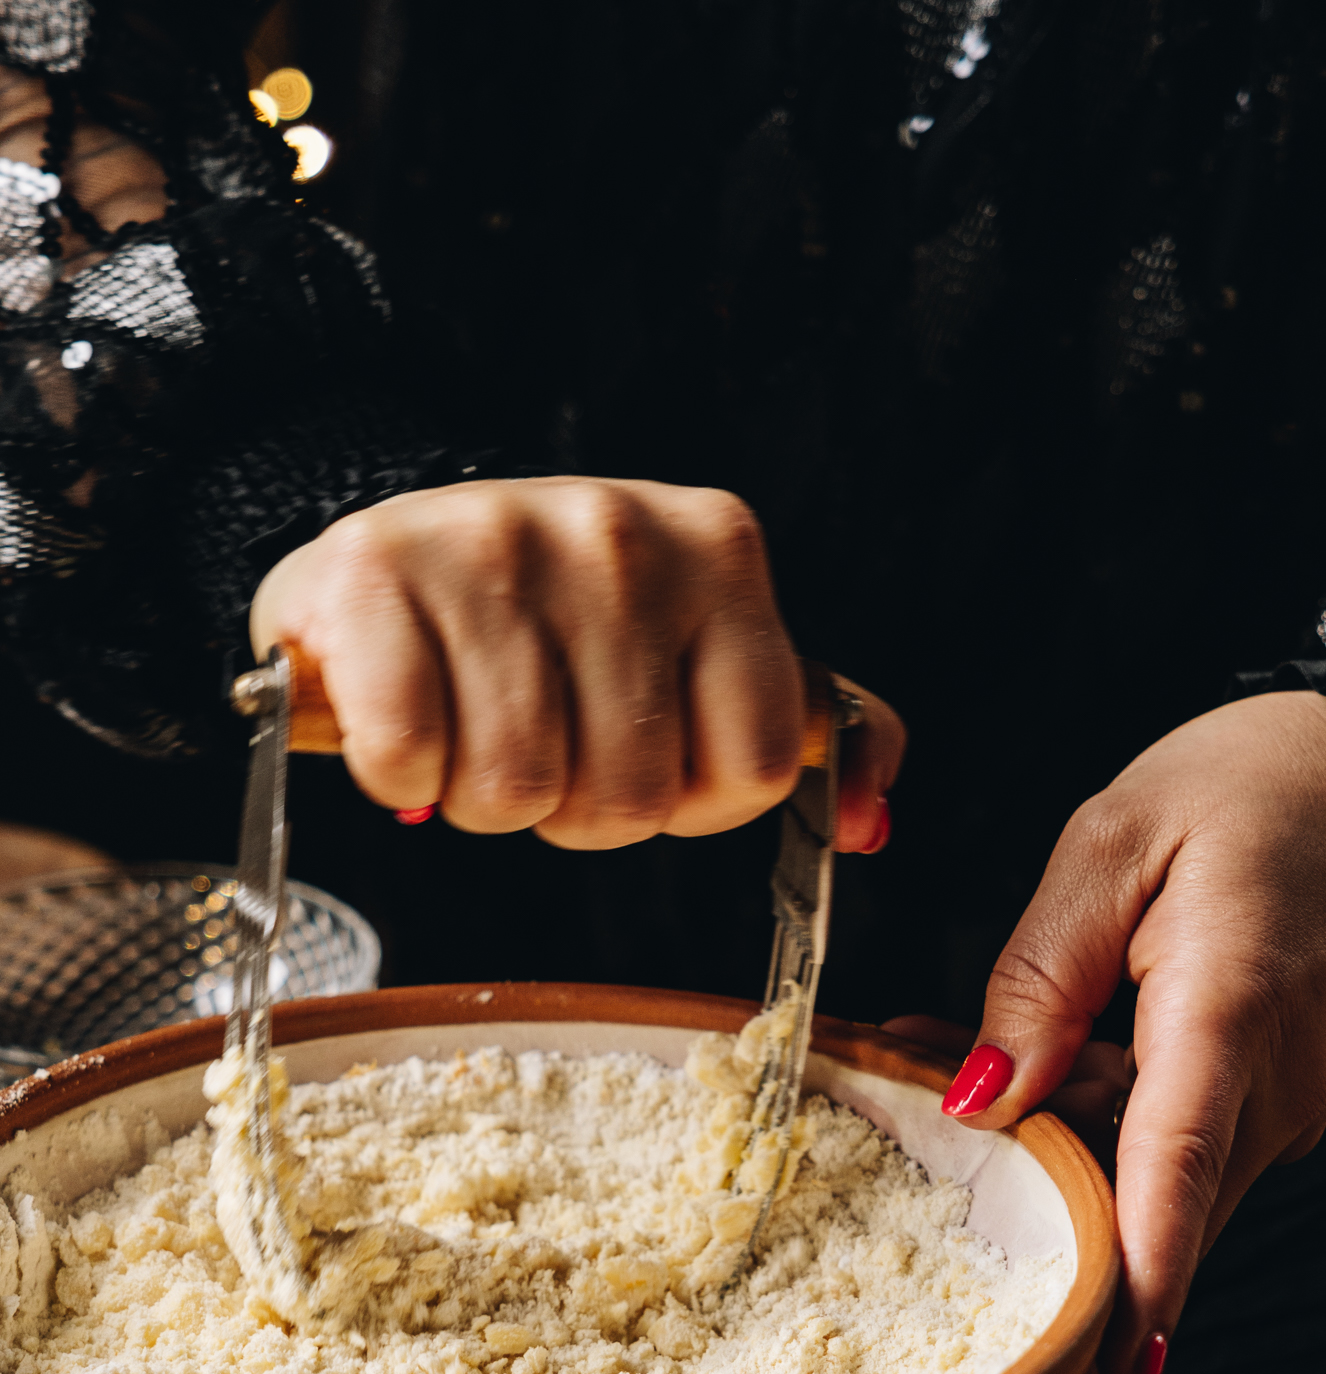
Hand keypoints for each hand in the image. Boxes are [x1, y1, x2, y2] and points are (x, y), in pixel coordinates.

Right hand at [250, 477, 904, 848]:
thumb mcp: (695, 649)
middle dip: (574, 808)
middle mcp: (620, 532)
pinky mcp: (377, 570)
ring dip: (481, 799)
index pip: (760, 766)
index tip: (642, 753)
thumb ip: (790, 721)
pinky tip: (403, 718)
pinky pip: (412, 761)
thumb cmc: (549, 628)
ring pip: (519, 792)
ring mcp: (497, 543)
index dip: (694, 799)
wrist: (385, 559)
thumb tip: (874, 817)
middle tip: (536, 740)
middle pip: (634, 799)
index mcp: (720, 551)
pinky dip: (399, 776)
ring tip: (468, 726)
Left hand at [914, 691, 1325, 1373]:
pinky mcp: (1275, 1097)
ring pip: (1152, 1177)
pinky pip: (1176, 1141)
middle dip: (1032, 1194)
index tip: (1109, 1373)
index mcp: (1230, 1012)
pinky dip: (1097, 1116)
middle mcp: (1274, 1082)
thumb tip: (981, 1098)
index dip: (1140, 1281)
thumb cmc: (1252, 784)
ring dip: (1053, 1145)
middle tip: (911, 1127)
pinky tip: (1025, 1061)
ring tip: (937, 1063)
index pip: (1173, 1174)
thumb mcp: (1111, 843)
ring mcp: (1285, 1100)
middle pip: (1146, 1199)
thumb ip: (1038, 978)